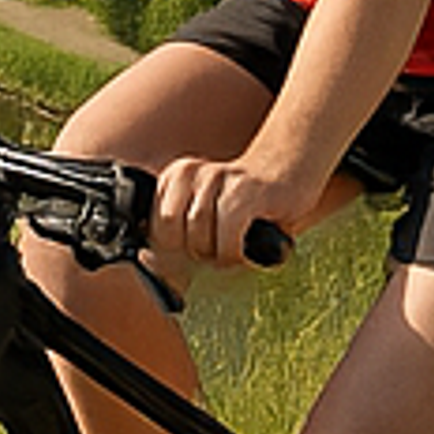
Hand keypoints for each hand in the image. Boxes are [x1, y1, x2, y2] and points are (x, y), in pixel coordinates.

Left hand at [151, 147, 326, 273]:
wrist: (288, 174)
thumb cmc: (244, 206)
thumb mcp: (205, 215)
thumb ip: (176, 236)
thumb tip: (146, 261)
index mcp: (174, 177)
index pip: (153, 223)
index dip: (170, 250)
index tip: (191, 257)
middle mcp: (191, 172)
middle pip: (170, 226)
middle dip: (190, 250)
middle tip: (214, 255)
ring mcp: (218, 177)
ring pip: (197, 228)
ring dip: (215, 252)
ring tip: (230, 252)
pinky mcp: (246, 190)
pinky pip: (227, 227)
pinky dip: (232, 250)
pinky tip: (240, 252)